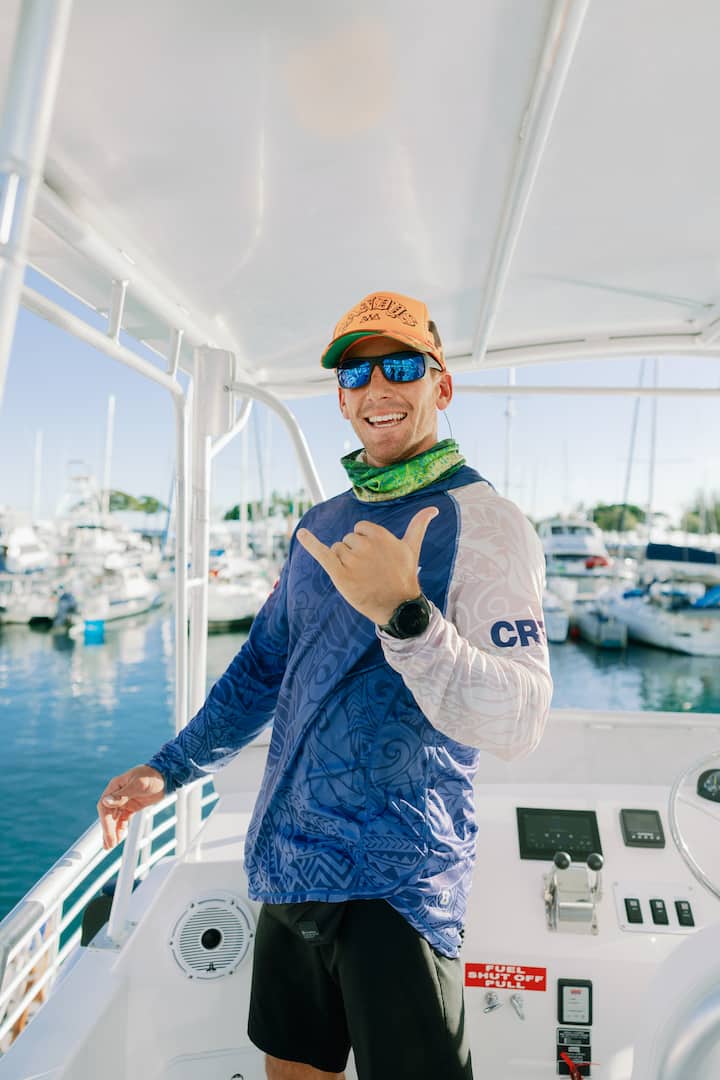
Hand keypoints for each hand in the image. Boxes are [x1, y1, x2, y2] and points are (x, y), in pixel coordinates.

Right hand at [97, 765, 165, 849]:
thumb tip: (105, 801)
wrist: (167, 775)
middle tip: (110, 845)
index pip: (104, 806)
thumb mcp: (139, 785)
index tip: (109, 834)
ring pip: (114, 819)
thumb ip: (122, 794)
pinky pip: (122, 819)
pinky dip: (120, 829)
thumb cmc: (153, 776)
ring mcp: (124, 801)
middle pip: (108, 814)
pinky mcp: (131, 806)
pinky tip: (118, 838)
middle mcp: (117, 794)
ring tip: (109, 846)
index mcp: (115, 786)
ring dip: (111, 832)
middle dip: (108, 830)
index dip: (105, 822)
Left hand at [297, 506, 437, 624]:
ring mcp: (352, 560)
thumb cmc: (404, 575)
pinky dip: (310, 543)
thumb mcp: (412, 548)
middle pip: (347, 540)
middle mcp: (365, 545)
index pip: (359, 529)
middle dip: (354, 554)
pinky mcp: (340, 574)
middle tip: (370, 570)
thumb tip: (433, 509)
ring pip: (337, 550)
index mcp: (379, 535)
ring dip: (344, 562)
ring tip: (360, 576)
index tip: (376, 558)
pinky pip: (322, 554)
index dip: (364, 543)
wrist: (398, 606)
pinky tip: (301, 534)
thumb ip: (419, 525)